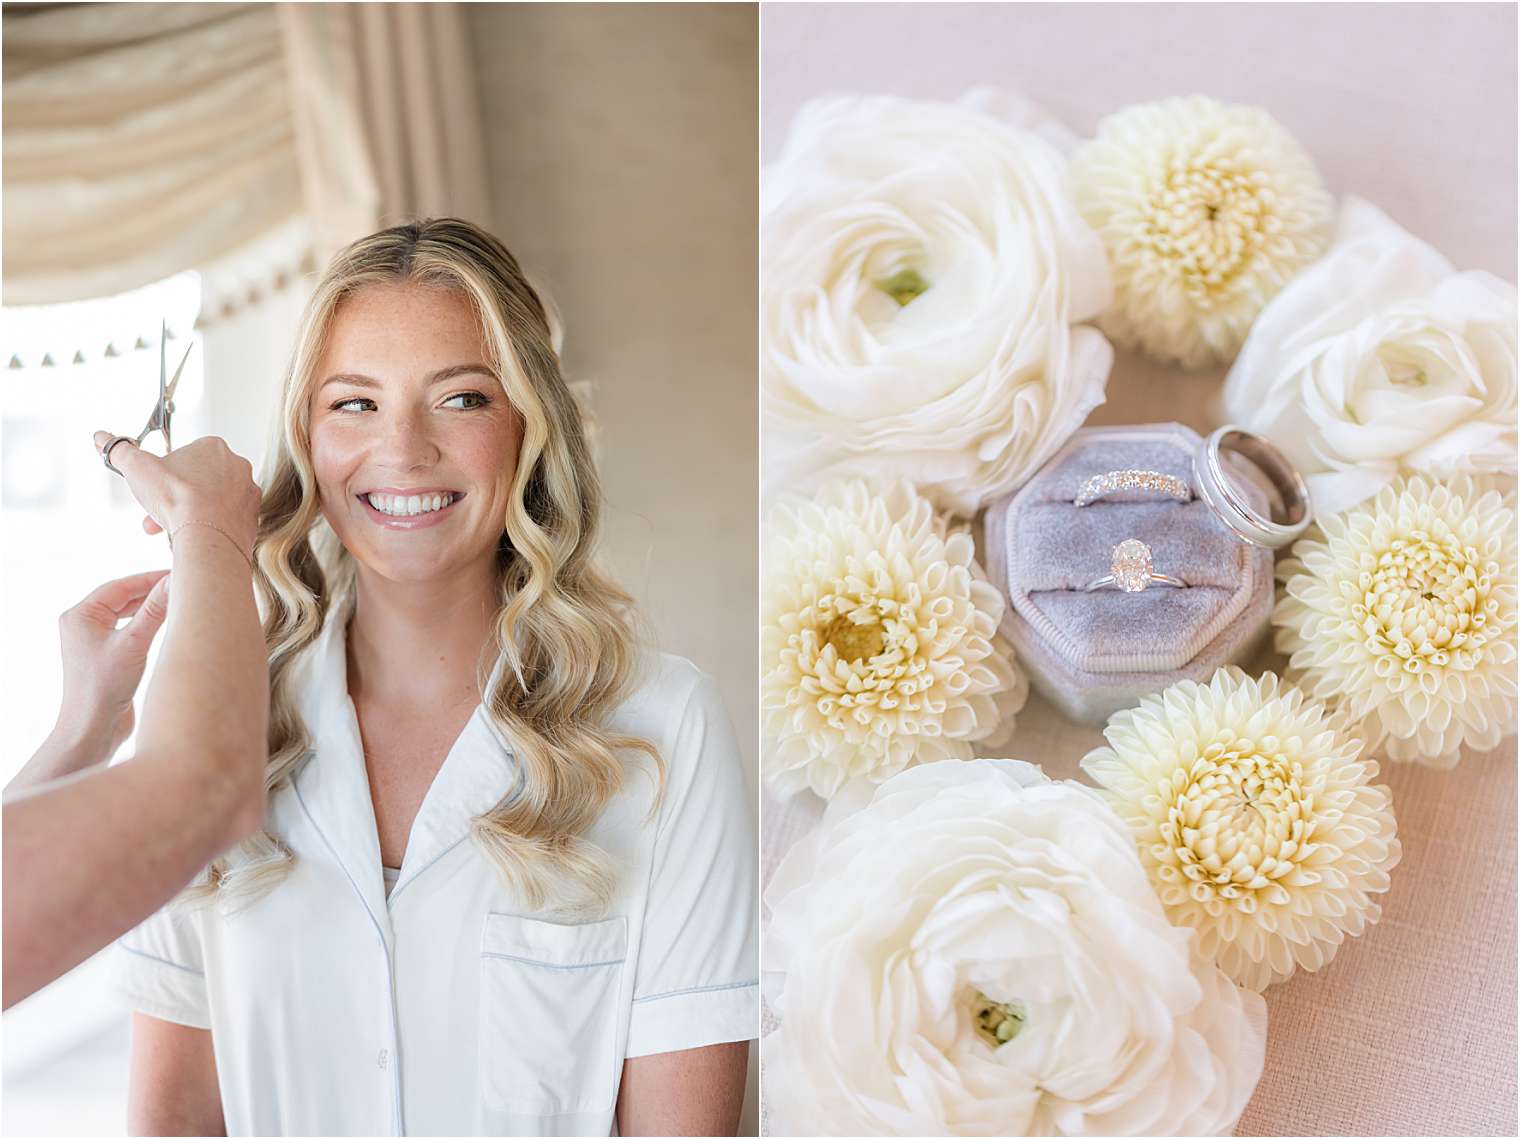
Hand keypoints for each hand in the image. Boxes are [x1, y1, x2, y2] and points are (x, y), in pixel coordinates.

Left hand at [31, 571, 172, 784]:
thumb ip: (155, 610)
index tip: (180, 574)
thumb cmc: (104, 689)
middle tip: (184, 586)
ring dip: (150, 607)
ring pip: (126, 613)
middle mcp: (82, 624)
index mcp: (80, 615)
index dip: (150, 578)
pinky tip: (165, 625)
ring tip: (178, 602)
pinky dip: (146, 624)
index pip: (121, 586)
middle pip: (123, 597)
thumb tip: (175, 582)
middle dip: (152, 591)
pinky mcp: (105, 655)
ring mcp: (92, 640)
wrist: (92, 730)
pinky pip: (128, 629)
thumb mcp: (134, 644)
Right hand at [91, 432, 259, 551]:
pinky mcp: (252, 517)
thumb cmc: (178, 499)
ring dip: (188, 513)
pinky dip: (208, 527)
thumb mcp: (136, 468)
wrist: (208, 536)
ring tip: (171, 529)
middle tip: (156, 515)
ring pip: (210, 502)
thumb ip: (119, 451)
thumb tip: (103, 438)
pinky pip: (225, 520)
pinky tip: (194, 536)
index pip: (183, 457)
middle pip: (196, 482)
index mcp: (213, 447)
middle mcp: (237, 466)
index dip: (162, 477)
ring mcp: (247, 492)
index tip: (152, 491)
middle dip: (172, 499)